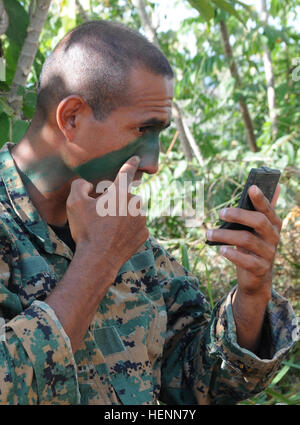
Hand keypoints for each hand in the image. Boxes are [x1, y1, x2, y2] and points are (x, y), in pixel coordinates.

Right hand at [66, 156, 148, 271]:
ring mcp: (141, 220)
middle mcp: (135, 204)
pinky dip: (128, 229)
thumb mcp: (74, 203)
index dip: (130, 164)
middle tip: (101, 215)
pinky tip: (115, 237)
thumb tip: (89, 185)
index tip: (136, 158)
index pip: (126, 173)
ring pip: (132, 211)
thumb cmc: (86, 230)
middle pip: (125, 197)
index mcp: (120, 193)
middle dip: (116, 201)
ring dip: (123, 215)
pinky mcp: (144, 234)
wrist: (98, 260)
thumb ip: (80, 186)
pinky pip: (136, 226)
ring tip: (107, 229)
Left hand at [206, 184, 281, 299]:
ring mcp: (268, 254)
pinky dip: (232, 254)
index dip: (260, 198)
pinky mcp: (260, 268)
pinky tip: (221, 250)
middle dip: (238, 215)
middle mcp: (274, 237)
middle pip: (258, 221)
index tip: (251, 187)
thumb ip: (263, 209)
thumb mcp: (258, 229)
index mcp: (274, 224)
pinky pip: (246, 260)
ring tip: (209, 233)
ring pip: (247, 240)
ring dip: (225, 235)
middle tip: (220, 213)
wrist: (257, 276)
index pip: (268, 208)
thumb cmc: (254, 246)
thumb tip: (277, 185)